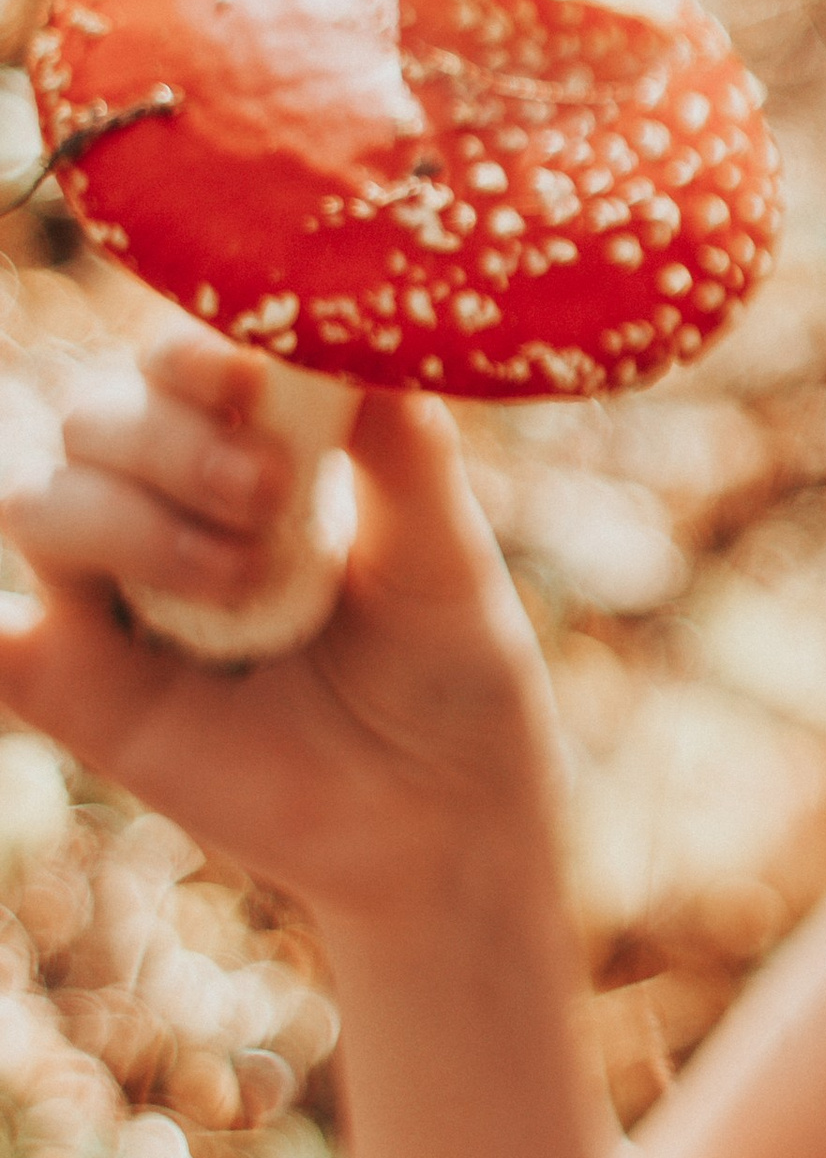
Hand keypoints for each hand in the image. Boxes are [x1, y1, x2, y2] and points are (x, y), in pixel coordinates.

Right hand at [0, 330, 567, 928]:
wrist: (443, 817)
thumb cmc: (449, 668)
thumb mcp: (445, 559)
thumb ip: (404, 455)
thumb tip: (363, 340)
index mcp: (248, 447)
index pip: (177, 366)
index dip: (192, 356)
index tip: (250, 378)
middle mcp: (163, 505)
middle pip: (96, 422)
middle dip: (171, 444)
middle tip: (270, 495)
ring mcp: (114, 598)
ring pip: (42, 506)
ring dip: (126, 522)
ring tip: (241, 579)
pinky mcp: (81, 694)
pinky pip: (3, 648)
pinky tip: (24, 633)